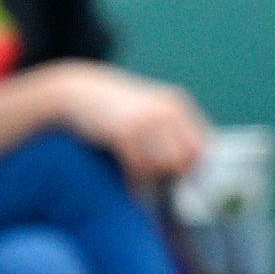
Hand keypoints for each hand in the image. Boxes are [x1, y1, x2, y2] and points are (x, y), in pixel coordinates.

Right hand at [48, 62, 209, 183]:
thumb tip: (184, 165)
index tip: (176, 179)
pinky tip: (126, 181)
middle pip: (184, 159)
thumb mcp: (145, 108)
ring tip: (137, 179)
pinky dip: (133, 181)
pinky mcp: (123, 133)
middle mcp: (165, 111)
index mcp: (175, 104)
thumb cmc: (110, 106)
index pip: (200, 145)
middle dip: (171, 175)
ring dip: (150, 179)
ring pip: (163, 166)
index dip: (191, 166)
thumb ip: (166, 128)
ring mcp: (144, 122)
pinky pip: (139, 168)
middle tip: (154, 182)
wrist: (74, 91)